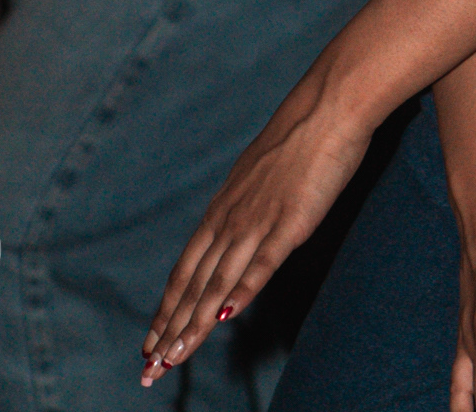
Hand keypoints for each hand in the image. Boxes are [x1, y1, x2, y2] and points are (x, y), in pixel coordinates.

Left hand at [141, 71, 371, 386]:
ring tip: (174, 359)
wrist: (327, 106)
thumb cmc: (300, 138)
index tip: (150, 343)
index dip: (167, 309)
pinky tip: (225, 319)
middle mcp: (232, 218)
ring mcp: (258, 220)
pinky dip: (240, 292)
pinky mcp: (289, 221)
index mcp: (223, 207)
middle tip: (148, 370)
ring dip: (193, 324)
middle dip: (169, 330)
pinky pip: (260, 263)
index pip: (185, 270)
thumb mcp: (261, 175)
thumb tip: (238, 232)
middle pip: (193, 284)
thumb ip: (247, 207)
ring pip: (217, 282)